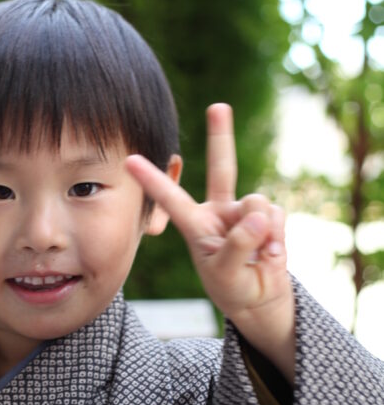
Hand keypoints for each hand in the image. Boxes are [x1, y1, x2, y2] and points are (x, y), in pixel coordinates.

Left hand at [126, 103, 294, 383]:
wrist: (260, 298)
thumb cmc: (233, 287)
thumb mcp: (227, 274)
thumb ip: (238, 245)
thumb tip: (260, 216)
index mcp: (195, 224)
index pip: (170, 199)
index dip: (152, 180)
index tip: (129, 158)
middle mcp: (218, 211)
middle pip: (221, 168)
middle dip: (221, 135)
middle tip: (218, 106)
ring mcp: (244, 211)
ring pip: (256, 203)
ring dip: (261, 231)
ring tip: (257, 256)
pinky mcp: (270, 217)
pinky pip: (276, 217)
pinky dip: (277, 239)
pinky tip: (271, 256)